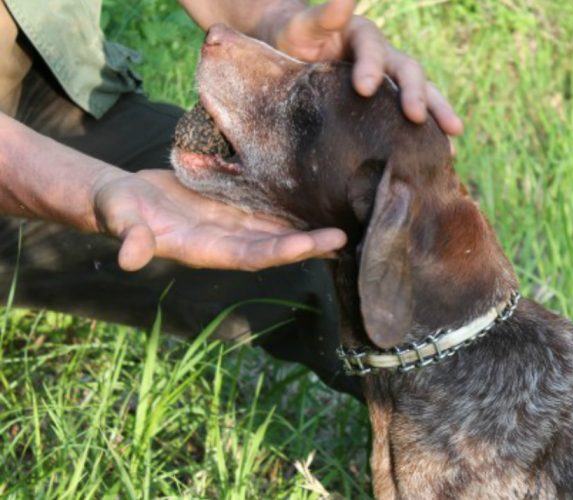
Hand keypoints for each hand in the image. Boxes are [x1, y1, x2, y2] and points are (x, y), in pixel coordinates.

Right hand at [91, 169, 346, 271]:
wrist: (124, 199)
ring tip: (342, 227)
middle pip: (273, 246)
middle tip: (344, 236)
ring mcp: (230, 225)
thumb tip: (128, 258)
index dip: (282, 251)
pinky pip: (265, 212)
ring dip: (306, 232)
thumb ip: (130, 236)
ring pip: (275, 230)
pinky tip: (314, 205)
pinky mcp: (230, 207)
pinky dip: (289, 213)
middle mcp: (225, 241)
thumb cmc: (119, 210)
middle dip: (308, 244)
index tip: (313, 244)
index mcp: (205, 249)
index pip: (251, 255)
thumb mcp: (122, 219)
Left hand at [267, 0, 462, 135]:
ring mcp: (390, 81)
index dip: (371, 66)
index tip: (364, 89)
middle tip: (417, 117)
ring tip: (452, 139)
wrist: (294, 54)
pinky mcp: (388, 104)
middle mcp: (383, 56)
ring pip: (421, 93)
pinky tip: (442, 154)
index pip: (372, 48)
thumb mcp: (303, 27)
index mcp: (362, 36)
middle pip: (408, 71)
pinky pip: (412, 116)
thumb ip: (324, 16)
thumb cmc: (295, 39)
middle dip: (416, 94)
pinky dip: (429, 133)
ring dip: (438, 115)